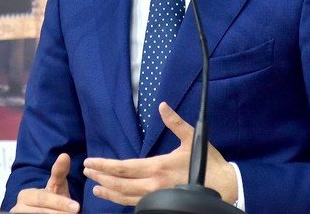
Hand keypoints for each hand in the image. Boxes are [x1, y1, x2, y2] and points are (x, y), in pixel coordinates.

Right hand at [10, 153, 80, 212]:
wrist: (46, 213)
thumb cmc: (51, 200)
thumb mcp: (56, 186)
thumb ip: (59, 172)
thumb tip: (65, 155)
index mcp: (24, 196)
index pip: (43, 198)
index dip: (59, 203)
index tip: (76, 207)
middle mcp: (18, 209)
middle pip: (40, 212)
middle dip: (59, 213)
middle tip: (75, 212)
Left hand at [82, 102, 237, 205]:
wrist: (223, 186)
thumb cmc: (207, 162)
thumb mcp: (191, 138)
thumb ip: (175, 122)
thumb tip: (163, 106)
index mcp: (157, 167)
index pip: (123, 168)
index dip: (104, 165)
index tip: (90, 162)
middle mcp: (152, 185)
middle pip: (119, 184)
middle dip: (100, 177)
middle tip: (86, 171)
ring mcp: (155, 197)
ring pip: (125, 197)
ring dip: (108, 191)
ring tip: (95, 186)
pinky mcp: (160, 204)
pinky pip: (135, 204)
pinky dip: (121, 200)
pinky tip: (114, 196)